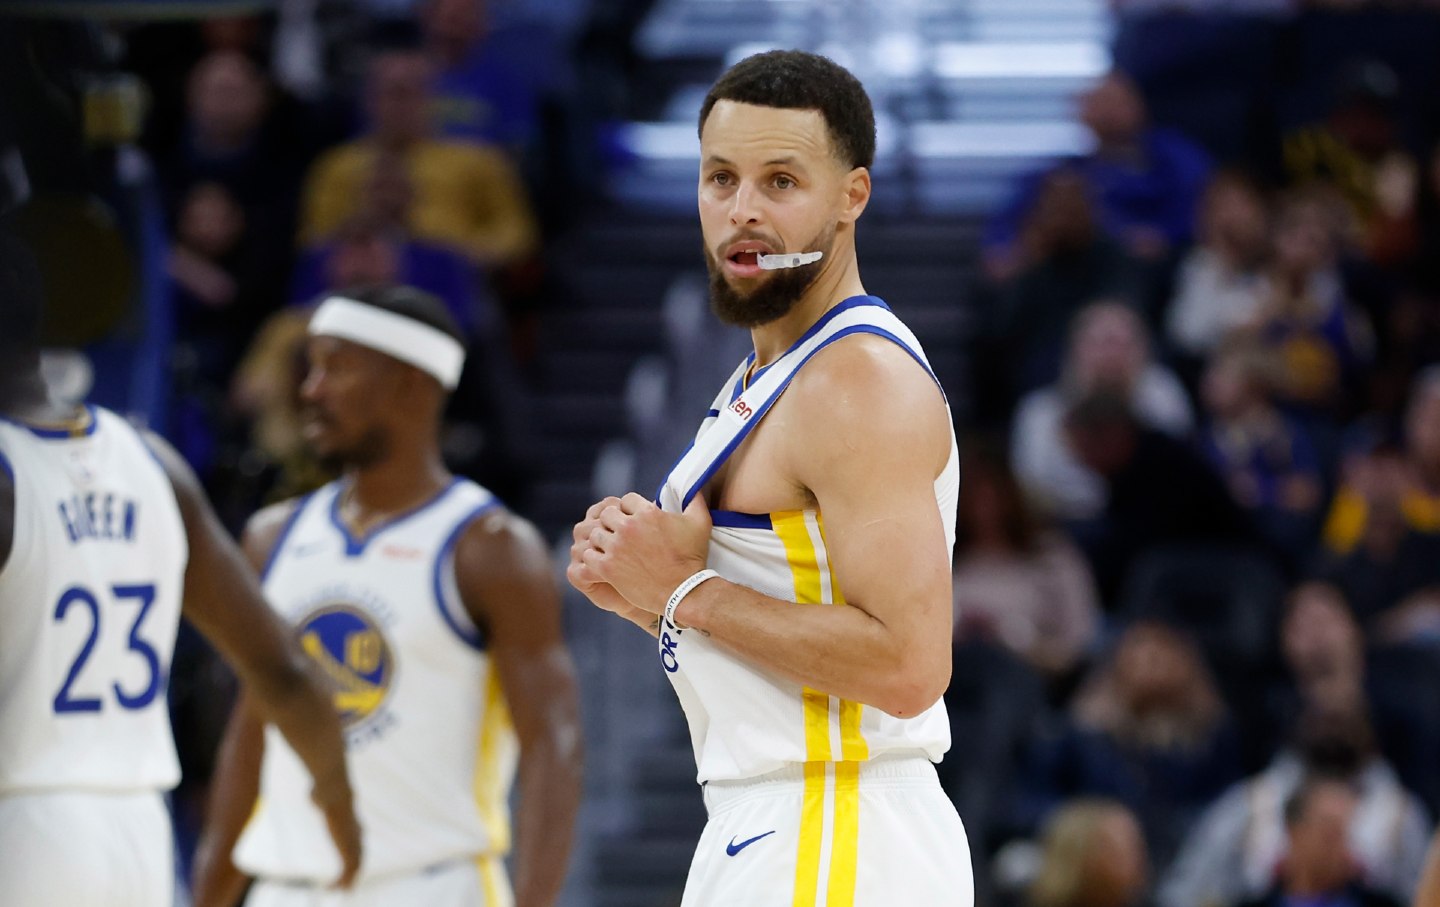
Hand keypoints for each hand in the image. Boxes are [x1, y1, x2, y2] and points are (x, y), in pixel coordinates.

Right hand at [311, 781, 361, 888]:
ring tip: (338, 890)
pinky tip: (332, 887)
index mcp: (352, 824)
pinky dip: (343, 880)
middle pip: (359, 857)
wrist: (333, 790)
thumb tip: (314, 792)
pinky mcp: (348, 848)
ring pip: (355, 866)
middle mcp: (356, 834)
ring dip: (348, 880)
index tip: (346, 867)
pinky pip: (348, 870)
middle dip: (353, 872)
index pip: (357, 843)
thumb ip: (321, 799)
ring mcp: (354, 841)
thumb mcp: (325, 797)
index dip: (353, 856)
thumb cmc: (325, 789)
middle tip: (344, 885)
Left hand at [581, 492, 711, 613]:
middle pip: (607, 514)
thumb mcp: (700, 522)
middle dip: (614, 522)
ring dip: (602, 539)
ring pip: (596, 533)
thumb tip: (696, 486)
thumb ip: (695, 499)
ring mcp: (616, 547)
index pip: (626, 500)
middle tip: (621, 535)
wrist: (684, 591)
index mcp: (648, 512)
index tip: (635, 520)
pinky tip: (604, 561)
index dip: (630, 509)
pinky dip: (594, 557)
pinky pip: (589, 554)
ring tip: (612, 548)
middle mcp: (629, 527)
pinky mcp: (608, 567)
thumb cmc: (692, 557)